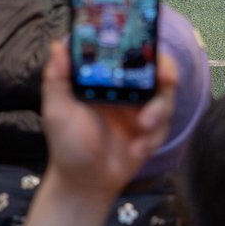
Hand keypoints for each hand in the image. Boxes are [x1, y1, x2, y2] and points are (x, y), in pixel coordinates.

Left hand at [38, 40, 177, 199]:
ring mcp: (142, 107)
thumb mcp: (57, 111)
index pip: (126, 50)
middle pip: (156, 67)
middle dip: (166, 70)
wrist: (86, 183)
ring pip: (165, 94)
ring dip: (160, 108)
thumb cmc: (67, 143)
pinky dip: (155, 135)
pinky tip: (138, 148)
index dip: (139, 42)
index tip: (147, 43)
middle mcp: (127, 87)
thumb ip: (56, 78)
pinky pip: (166, 123)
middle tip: (168, 79)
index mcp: (105, 76)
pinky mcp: (153, 129)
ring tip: (144, 126)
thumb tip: (58, 45)